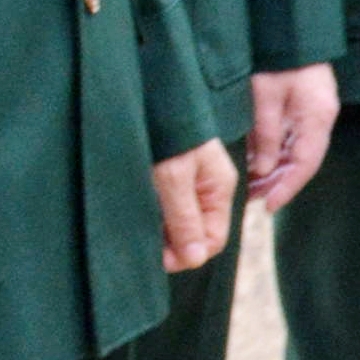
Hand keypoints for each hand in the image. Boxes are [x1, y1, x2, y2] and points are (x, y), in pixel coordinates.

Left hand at [151, 141, 234, 272]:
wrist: (153, 100)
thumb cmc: (166, 136)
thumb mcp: (174, 180)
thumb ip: (185, 219)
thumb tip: (197, 259)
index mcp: (219, 188)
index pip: (214, 238)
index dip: (190, 254)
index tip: (161, 259)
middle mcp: (208, 189)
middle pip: (197, 233)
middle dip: (174, 245)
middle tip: (145, 246)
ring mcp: (191, 185)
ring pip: (181, 223)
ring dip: (163, 232)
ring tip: (140, 228)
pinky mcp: (173, 179)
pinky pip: (169, 209)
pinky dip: (156, 217)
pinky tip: (141, 214)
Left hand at [247, 64, 338, 211]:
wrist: (285, 27)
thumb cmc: (275, 58)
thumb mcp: (265, 96)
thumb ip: (265, 133)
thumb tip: (262, 169)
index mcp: (317, 116)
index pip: (306, 163)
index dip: (287, 187)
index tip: (268, 206)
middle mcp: (319, 118)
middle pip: (301, 161)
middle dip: (277, 183)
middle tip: (250, 200)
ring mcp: (312, 112)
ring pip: (294, 152)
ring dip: (273, 170)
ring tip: (248, 187)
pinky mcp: (301, 107)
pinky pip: (289, 139)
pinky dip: (272, 153)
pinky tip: (253, 163)